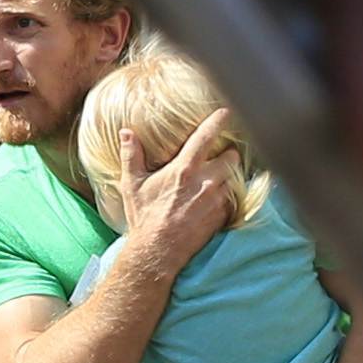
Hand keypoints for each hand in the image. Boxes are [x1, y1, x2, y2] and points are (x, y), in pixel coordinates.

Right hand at [116, 113, 236, 274]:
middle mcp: (206, 182)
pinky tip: (218, 199)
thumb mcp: (132, 184)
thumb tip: (127, 132)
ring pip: (235, 179)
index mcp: (184, 169)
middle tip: (222, 156)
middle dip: (230, 155)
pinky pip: (234, 200)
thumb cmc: (144, 216)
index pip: (206, 137)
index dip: (218, 122)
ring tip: (220, 179)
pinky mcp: (223, 216)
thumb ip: (131, 156)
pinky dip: (230, 196)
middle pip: (232, 158)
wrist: (158, 250)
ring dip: (231, 176)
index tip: (227, 112)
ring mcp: (217, 200)